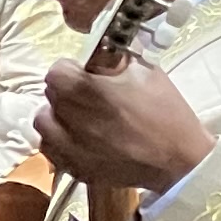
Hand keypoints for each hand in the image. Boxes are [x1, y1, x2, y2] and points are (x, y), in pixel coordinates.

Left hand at [34, 58, 211, 193]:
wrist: (177, 159)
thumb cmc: (165, 111)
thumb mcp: (145, 71)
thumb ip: (114, 60)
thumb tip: (98, 54)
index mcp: (85, 89)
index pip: (56, 71)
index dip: (71, 71)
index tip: (85, 75)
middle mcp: (70, 117)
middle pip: (50, 95)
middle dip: (66, 92)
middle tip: (89, 97)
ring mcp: (68, 146)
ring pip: (43, 122)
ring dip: (57, 116)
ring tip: (80, 118)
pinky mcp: (73, 167)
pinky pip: (49, 148)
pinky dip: (58, 140)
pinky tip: (78, 138)